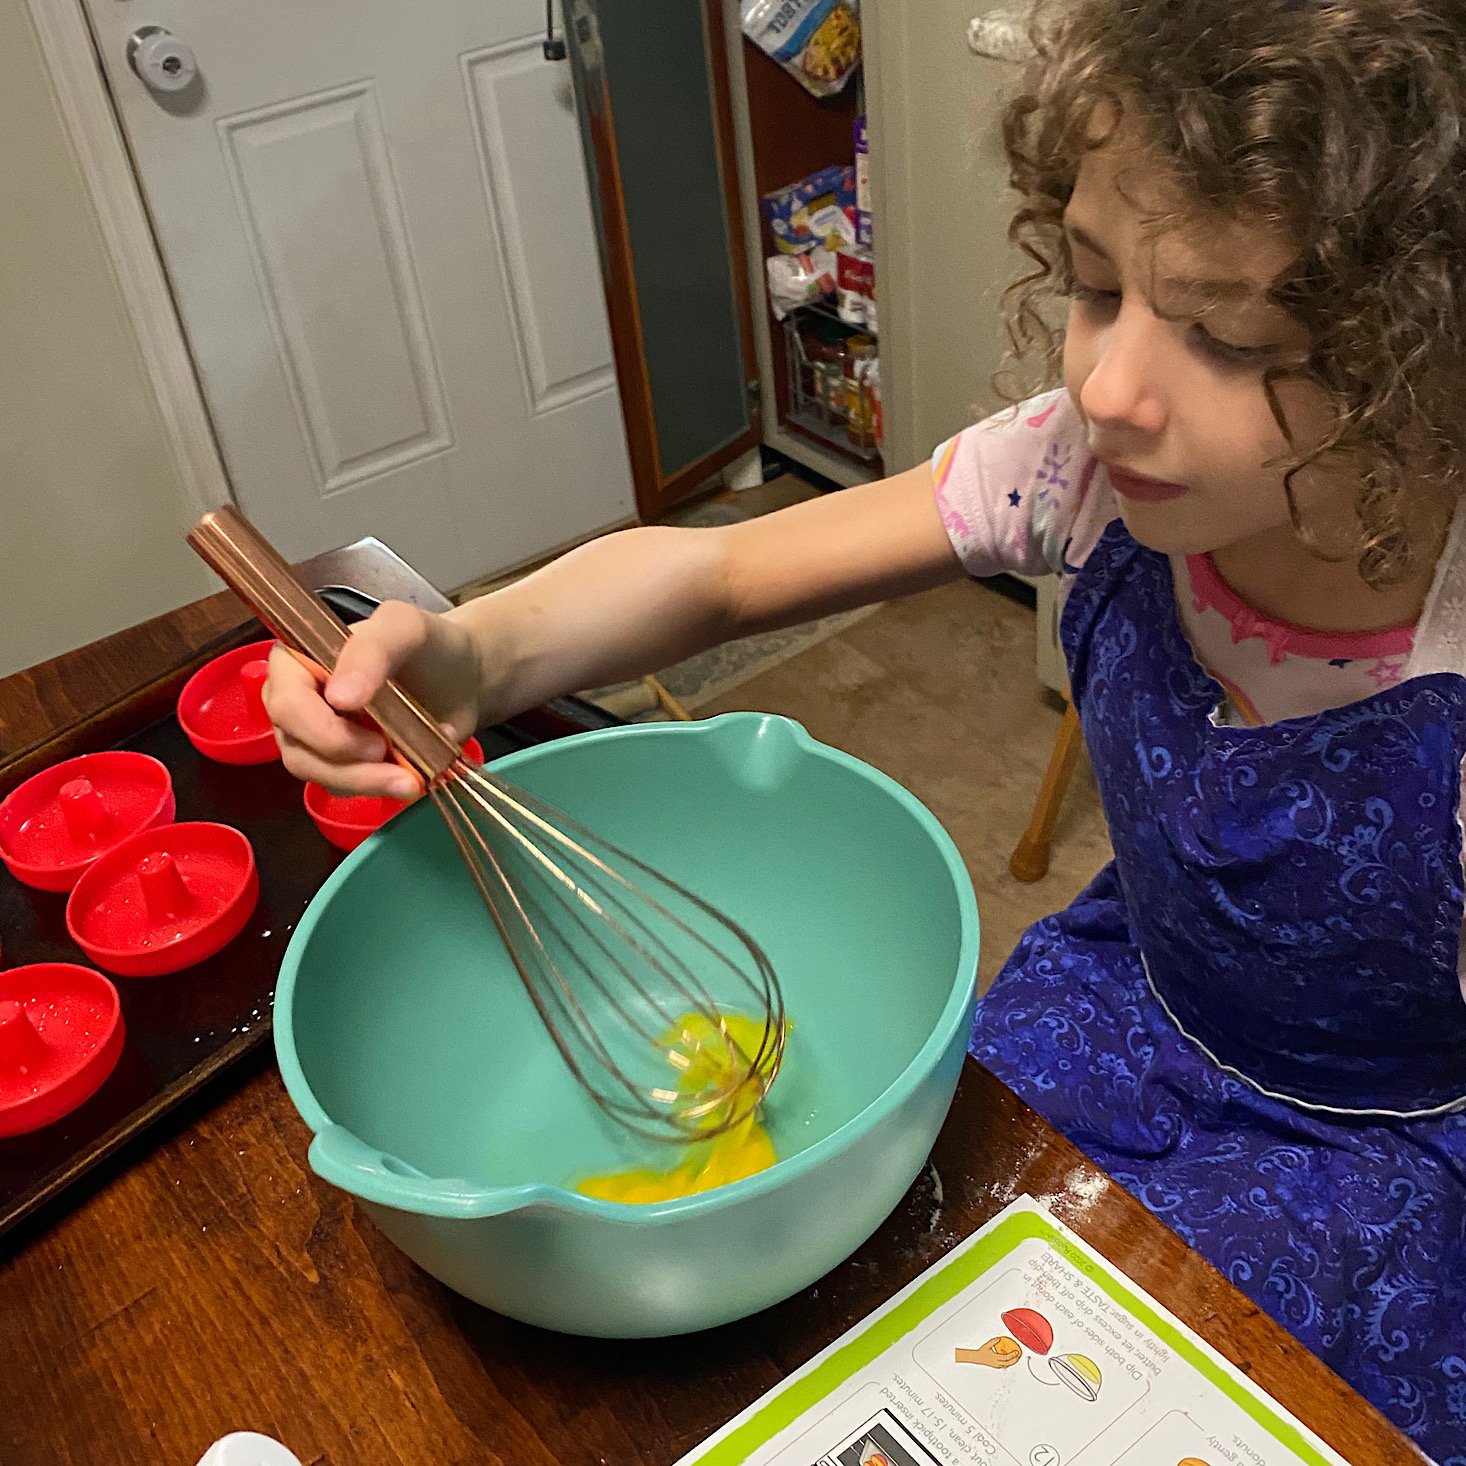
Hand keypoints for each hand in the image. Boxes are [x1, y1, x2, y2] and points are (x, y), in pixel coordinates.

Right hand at [262, 600, 485, 798]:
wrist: (464, 677)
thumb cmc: (428, 644)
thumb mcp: (405, 627)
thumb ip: (372, 649)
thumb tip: (339, 697)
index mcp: (298, 659)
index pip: (285, 700)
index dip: (318, 725)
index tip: (368, 732)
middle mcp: (297, 700)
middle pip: (295, 746)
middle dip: (344, 760)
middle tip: (389, 754)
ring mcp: (315, 736)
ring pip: (316, 773)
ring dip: (362, 782)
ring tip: (409, 779)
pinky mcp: (341, 763)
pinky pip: (342, 786)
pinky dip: (375, 787)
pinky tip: (410, 779)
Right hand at [954, 1336, 1022, 1368]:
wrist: (977, 1358)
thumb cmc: (982, 1352)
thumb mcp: (987, 1345)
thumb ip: (993, 1342)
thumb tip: (999, 1338)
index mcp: (995, 1358)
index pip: (1006, 1357)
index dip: (1012, 1355)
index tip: (1017, 1352)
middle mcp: (997, 1363)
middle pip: (1008, 1363)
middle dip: (1015, 1360)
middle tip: (1019, 1356)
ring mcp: (997, 1365)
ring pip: (1007, 1365)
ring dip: (1012, 1362)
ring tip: (1016, 1358)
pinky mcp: (997, 1366)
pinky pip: (1004, 1365)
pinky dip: (1008, 1363)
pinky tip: (1010, 1360)